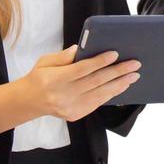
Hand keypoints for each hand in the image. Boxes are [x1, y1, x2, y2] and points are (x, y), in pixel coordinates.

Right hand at [22, 45, 140, 121]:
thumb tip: (81, 49)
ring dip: (119, 84)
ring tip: (133, 76)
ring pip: (100, 95)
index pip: (81, 69)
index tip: (114, 54)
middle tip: (134, 64)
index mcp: (54, 79)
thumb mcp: (45, 61)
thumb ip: (64, 56)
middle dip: (117, 72)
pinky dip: (111, 94)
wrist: (29, 101)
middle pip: (95, 82)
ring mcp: (70, 107)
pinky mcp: (75, 115)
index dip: (99, 61)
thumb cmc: (39, 77)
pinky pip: (97, 103)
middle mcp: (63, 95)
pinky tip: (121, 86)